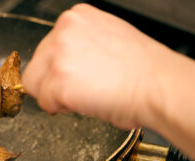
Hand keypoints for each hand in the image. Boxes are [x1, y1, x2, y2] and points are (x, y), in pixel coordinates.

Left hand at [22, 3, 173, 128]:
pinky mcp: (57, 81)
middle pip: (37, 64)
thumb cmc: (144, 70)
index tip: (71, 77)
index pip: (48, 47)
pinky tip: (83, 104)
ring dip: (54, 95)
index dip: (58, 68)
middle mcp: (64, 30)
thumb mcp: (110, 38)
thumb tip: (69, 61)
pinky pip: (44, 102)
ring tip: (84, 97)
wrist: (159, 86)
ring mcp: (58, 55)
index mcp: (77, 17)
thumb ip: (83, 44)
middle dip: (53, 81)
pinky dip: (59, 109)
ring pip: (34, 83)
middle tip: (80, 91)